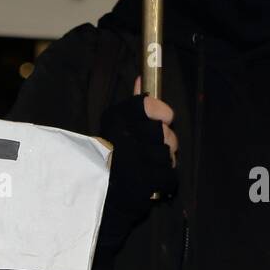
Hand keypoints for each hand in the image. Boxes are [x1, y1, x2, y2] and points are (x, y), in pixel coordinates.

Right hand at [98, 78, 178, 222]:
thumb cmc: (106, 154)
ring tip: (150, 164)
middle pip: (166, 133)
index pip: (151, 106)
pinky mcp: (146, 185)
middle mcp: (130, 140)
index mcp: (121, 122)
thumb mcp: (115, 123)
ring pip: (169, 155)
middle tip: (152, 147)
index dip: (161, 112)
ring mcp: (139, 164)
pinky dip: (165, 178)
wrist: (99, 191)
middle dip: (165, 141)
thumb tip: (142, 78)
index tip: (162, 119)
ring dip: (164, 160)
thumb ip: (135, 103)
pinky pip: (170, 176)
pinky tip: (154, 178)